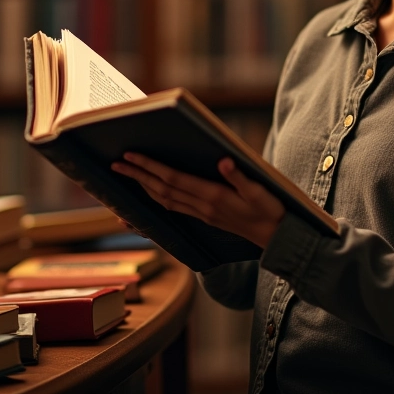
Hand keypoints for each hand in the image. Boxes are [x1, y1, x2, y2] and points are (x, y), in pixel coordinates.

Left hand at [111, 153, 284, 248]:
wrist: (277, 237)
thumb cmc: (271, 211)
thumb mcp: (260, 191)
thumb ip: (240, 177)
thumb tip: (223, 161)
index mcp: (213, 196)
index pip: (173, 179)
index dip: (150, 167)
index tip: (131, 156)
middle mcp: (203, 206)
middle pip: (162, 189)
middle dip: (137, 176)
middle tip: (116, 164)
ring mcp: (202, 214)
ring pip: (164, 200)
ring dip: (143, 187)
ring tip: (126, 176)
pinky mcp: (205, 218)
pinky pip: (173, 209)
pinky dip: (156, 201)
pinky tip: (150, 195)